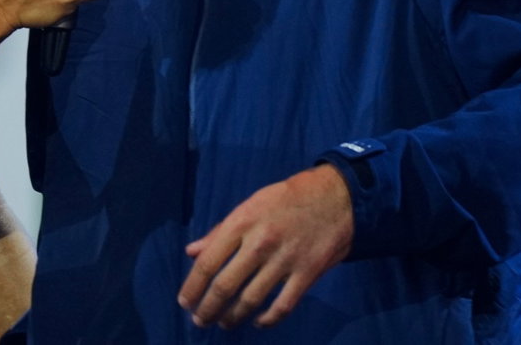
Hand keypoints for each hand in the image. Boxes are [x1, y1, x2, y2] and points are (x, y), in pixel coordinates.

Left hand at [178, 164, 353, 329]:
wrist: (336, 197)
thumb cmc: (287, 199)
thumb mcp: (251, 205)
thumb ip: (221, 231)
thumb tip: (192, 252)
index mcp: (243, 221)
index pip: (208, 262)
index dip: (192, 287)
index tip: (184, 302)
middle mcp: (261, 242)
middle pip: (225, 286)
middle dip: (208, 309)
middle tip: (200, 319)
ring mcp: (285, 260)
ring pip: (250, 300)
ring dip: (232, 317)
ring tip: (224, 322)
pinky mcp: (307, 274)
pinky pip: (282, 306)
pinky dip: (267, 320)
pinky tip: (258, 322)